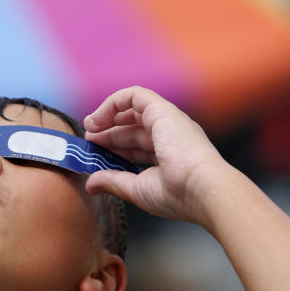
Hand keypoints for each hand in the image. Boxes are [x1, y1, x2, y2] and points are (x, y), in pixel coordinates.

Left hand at [83, 87, 231, 225]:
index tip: (96, 155)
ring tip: (89, 128)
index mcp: (171, 154)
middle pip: (133, 128)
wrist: (201, 189)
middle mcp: (171, 134)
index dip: (115, 148)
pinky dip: (112, 103)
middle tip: (88, 141)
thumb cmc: (177, 195)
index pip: (138, 146)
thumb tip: (90, 183)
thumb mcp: (137, 189)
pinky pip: (134, 95)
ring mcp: (168, 121)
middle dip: (107, 133)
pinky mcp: (162, 110)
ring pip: (132, 109)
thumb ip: (113, 181)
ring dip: (106, 116)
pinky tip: (97, 119)